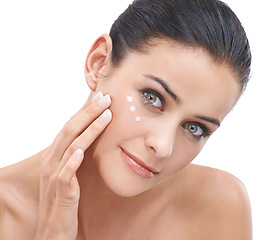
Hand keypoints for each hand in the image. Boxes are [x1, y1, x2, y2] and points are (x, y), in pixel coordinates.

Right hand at [34, 92, 111, 239]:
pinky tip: (82, 150)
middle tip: (106, 97)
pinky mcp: (61, 192)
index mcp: (55, 155)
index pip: (70, 127)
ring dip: (89, 129)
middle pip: (70, 130)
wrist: (53, 230)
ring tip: (106, 114)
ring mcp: (54, 176)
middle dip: (89, 112)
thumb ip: (76, 156)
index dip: (85, 111)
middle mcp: (51, 161)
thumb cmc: (64, 199)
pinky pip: (65, 174)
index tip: (100, 96)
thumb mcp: (70, 173)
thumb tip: (89, 140)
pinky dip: (73, 161)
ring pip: (71, 146)